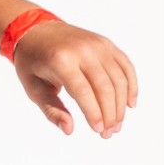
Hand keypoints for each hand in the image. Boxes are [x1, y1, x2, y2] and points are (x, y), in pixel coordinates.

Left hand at [11, 19, 137, 137]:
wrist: (37, 30)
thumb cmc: (33, 63)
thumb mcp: (34, 89)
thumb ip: (52, 110)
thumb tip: (69, 130)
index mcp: (61, 60)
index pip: (83, 91)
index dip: (94, 113)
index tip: (98, 131)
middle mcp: (83, 50)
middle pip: (105, 87)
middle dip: (110, 114)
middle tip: (108, 134)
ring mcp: (97, 44)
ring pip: (119, 79)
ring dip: (120, 105)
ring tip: (116, 125)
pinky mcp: (107, 43)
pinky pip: (125, 66)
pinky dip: (131, 86)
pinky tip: (129, 104)